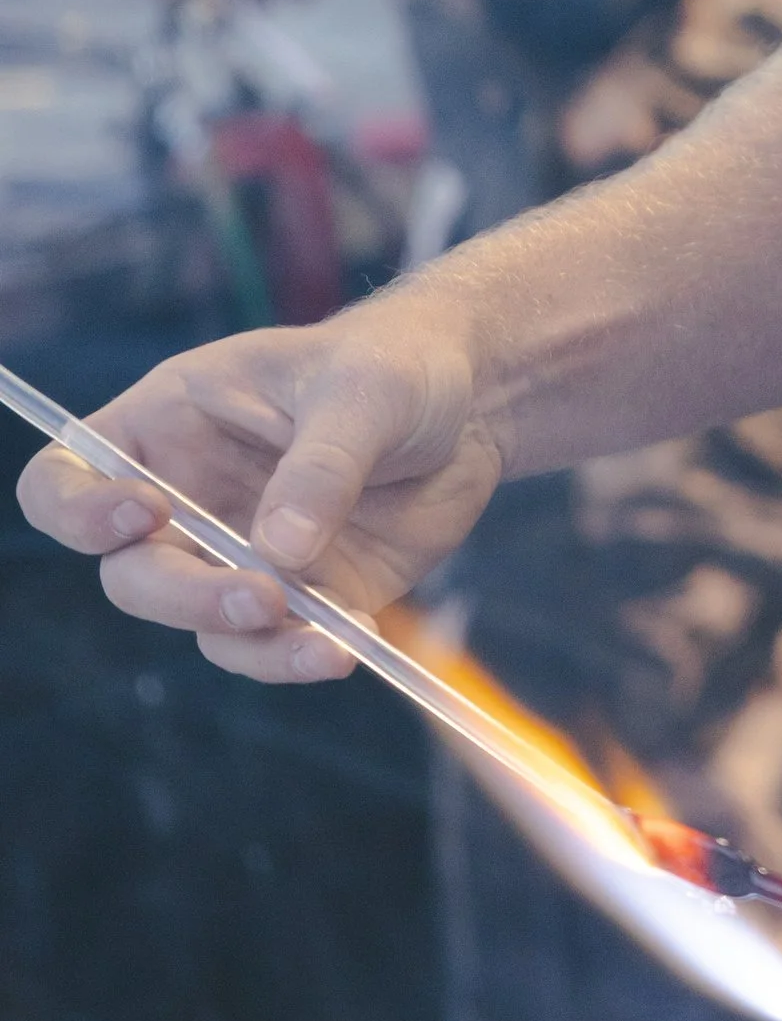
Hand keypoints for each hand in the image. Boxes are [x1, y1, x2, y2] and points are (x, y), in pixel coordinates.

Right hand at [14, 302, 502, 681]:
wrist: (474, 402)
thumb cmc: (398, 364)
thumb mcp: (365, 390)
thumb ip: (321, 465)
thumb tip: (278, 553)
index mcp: (169, 425)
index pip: (68, 477)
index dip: (80, 510)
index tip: (149, 513)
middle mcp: (188, 499)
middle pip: (131, 574)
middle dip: (185, 595)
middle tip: (263, 595)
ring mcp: (239, 555)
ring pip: (200, 624)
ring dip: (251, 642)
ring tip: (325, 641)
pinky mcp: (301, 596)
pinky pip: (273, 646)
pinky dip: (302, 656)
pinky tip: (352, 643)